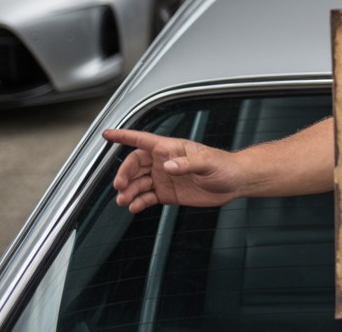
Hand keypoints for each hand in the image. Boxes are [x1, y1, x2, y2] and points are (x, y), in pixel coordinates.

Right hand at [102, 129, 244, 212]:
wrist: (234, 182)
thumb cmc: (224, 165)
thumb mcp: (207, 162)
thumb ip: (187, 164)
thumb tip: (168, 167)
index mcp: (171, 149)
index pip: (143, 140)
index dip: (124, 136)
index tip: (107, 134)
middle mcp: (164, 162)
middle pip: (135, 165)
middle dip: (124, 174)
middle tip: (119, 186)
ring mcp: (164, 178)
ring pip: (138, 183)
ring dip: (128, 191)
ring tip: (123, 201)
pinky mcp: (167, 194)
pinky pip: (147, 197)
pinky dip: (138, 202)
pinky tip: (134, 207)